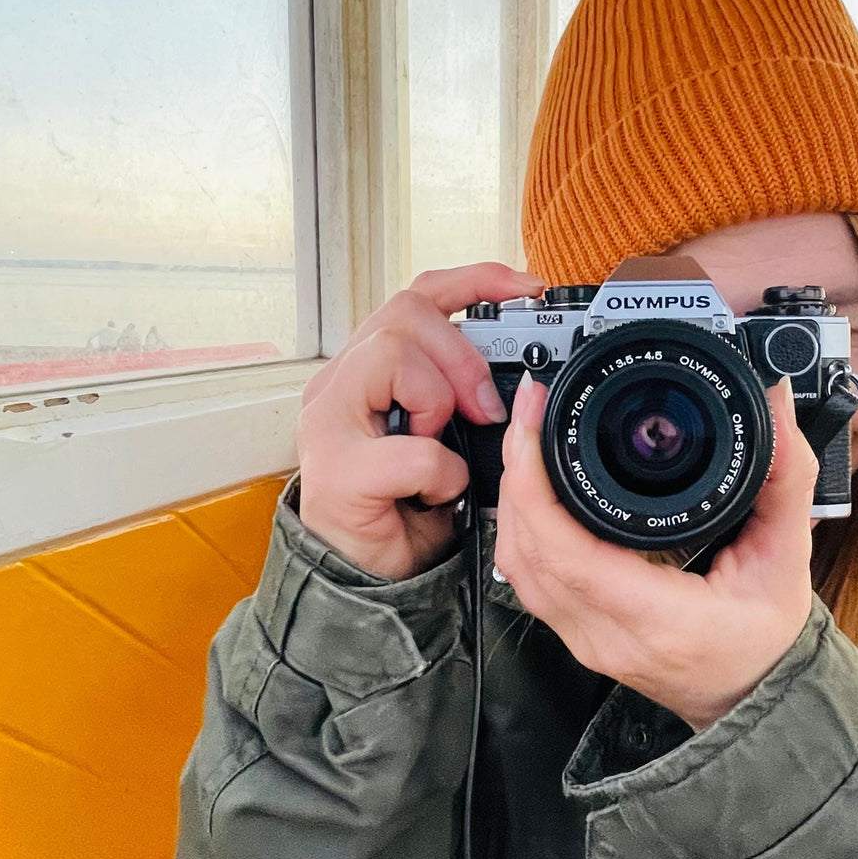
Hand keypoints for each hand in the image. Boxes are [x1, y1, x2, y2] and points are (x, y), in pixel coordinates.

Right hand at [297, 262, 546, 579]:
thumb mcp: (445, 437)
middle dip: (462, 355)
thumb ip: (462, 396)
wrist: (370, 577)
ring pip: (395, 356)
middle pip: (406, 313)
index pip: (417, 297)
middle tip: (485, 407)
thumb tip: (523, 381)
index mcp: (367, 369)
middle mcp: (338, 384)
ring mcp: (328, 424)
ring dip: (441, 401)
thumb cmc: (406, 507)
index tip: (529, 289)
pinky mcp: (337, 472)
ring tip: (442, 444)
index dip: (477, 282)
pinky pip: (414, 448)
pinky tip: (433, 492)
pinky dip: (440, 472)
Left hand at [494, 372, 819, 731]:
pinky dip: (522, 528)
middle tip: (532, 412)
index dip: (535, 483)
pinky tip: (533, 491)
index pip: (566, 552)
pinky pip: (526, 580)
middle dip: (517, 472)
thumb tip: (775, 407)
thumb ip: (785, 480)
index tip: (536, 423)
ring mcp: (583, 640)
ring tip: (529, 439)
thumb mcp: (787, 558)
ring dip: (514, 498)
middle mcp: (607, 634)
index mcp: (657, 618)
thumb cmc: (766, 639)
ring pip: (517, 566)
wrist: (752, 696)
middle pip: (527, 551)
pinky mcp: (574, 634)